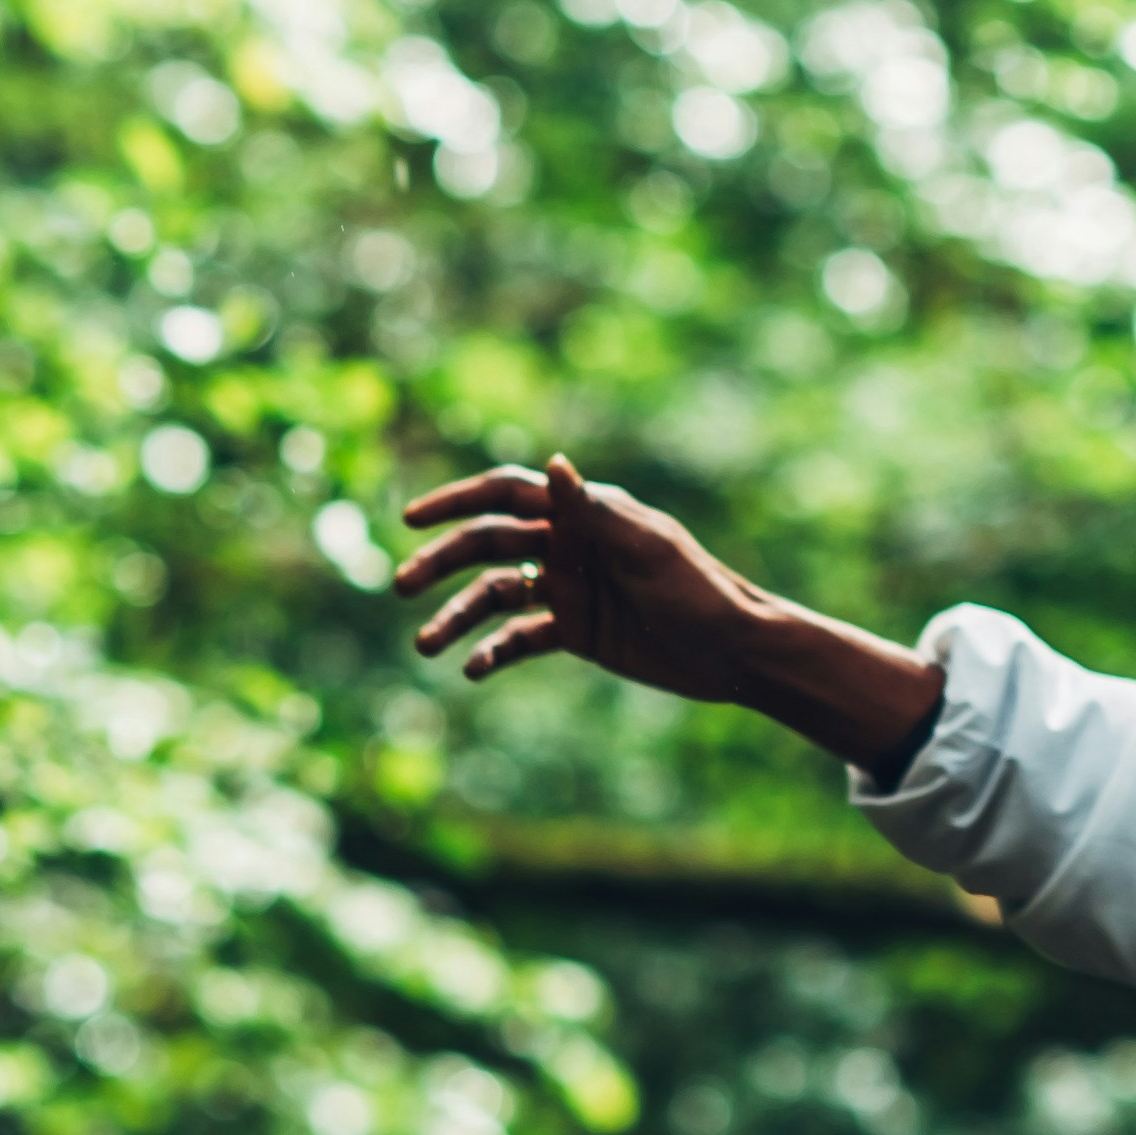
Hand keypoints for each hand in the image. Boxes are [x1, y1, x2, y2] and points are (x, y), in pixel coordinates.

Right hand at [393, 459, 945, 767]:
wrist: (734, 649)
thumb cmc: (697, 587)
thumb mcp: (646, 547)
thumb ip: (594, 510)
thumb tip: (555, 463)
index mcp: (582, 512)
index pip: (506, 492)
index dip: (457, 501)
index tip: (411, 520)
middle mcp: (568, 545)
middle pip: (487, 545)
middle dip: (442, 562)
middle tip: (401, 587)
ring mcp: (569, 589)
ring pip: (494, 596)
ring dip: (457, 616)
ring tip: (426, 645)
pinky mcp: (576, 632)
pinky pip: (520, 638)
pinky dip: (493, 652)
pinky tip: (474, 671)